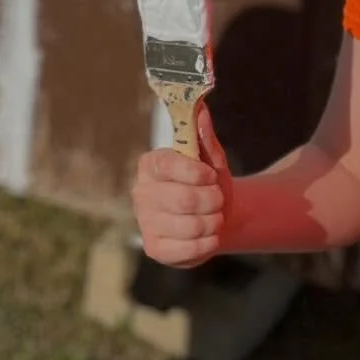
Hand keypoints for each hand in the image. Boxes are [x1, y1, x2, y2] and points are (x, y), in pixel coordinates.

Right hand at [130, 103, 232, 266]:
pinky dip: (208, 243)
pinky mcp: (154, 248)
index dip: (196, 172)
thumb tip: (201, 110)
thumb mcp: (211, 159)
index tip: (211, 175)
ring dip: (214, 222)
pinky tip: (207, 236)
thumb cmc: (208, 184)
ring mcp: (145, 222)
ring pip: (191, 225)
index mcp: (151, 164)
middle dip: (213, 200)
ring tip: (214, 217)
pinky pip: (189, 249)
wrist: (214, 216)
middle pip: (185, 199)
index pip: (169, 164)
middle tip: (217, 199)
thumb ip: (205, 137)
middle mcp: (141, 192)